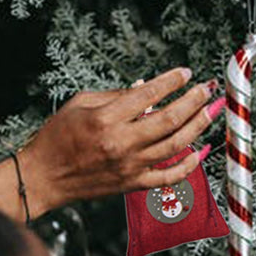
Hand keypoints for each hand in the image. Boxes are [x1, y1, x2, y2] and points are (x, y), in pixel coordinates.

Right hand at [0, 67, 225, 221]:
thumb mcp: (80, 103)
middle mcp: (121, 143)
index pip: (148, 94)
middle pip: (169, 119)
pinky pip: (169, 176)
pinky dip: (188, 165)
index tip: (185, 73)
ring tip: (211, 111)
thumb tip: (147, 87)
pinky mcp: (133, 183)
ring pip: (175, 145)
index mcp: (106, 119)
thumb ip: (116, 94)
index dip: (171, 81)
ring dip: (197, 126)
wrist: (44, 177)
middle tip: (207, 88)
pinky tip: (200, 151)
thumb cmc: (57, 137)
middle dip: (193, 101)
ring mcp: (130, 165)